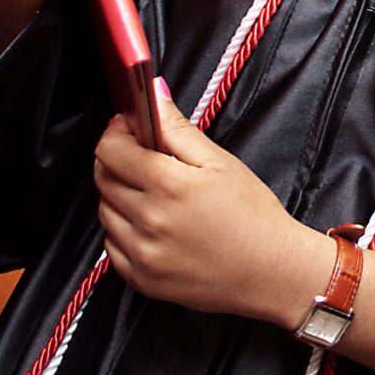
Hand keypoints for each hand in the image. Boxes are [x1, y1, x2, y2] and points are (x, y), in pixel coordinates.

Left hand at [94, 80, 323, 324]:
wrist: (271, 272)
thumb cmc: (252, 215)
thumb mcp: (220, 162)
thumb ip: (178, 128)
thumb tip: (153, 95)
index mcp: (167, 185)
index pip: (110, 150)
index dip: (116, 132)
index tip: (129, 129)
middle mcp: (148, 221)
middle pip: (103, 179)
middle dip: (117, 161)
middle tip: (144, 159)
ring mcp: (142, 254)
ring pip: (104, 212)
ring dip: (118, 196)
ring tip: (152, 194)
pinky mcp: (142, 280)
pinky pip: (112, 247)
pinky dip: (123, 230)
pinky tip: (150, 225)